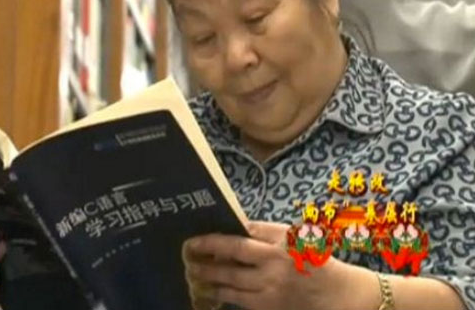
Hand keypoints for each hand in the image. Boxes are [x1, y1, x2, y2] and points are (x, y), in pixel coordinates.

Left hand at [182, 221, 363, 309]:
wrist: (339, 294)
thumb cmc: (313, 258)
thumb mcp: (291, 237)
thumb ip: (263, 232)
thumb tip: (233, 226)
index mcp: (280, 243)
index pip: (240, 238)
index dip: (214, 239)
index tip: (196, 238)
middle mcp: (274, 266)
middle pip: (231, 260)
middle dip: (206, 258)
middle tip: (187, 254)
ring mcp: (271, 290)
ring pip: (231, 284)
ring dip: (209, 278)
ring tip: (193, 274)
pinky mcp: (270, 308)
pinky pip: (240, 301)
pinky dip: (224, 295)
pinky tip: (211, 291)